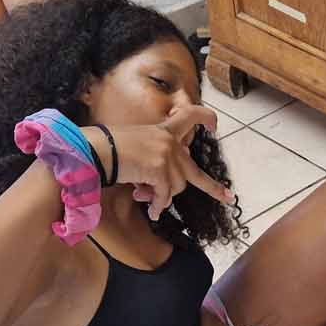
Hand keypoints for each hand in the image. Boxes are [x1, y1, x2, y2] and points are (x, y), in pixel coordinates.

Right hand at [89, 105, 232, 222]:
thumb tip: (165, 195)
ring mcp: (166, 155)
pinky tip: (150, 210)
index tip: (215, 128)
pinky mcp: (160, 169)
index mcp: (164, 130)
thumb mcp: (139, 147)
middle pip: (194, 171)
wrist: (97, 150)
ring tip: (143, 195)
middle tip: (229, 197)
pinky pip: (164, 196)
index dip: (205, 119)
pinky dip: (157, 205)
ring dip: (162, 197)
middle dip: (213, 188)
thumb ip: (158, 164)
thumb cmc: (110, 149)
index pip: (189, 116)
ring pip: (176, 187)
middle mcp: (169, 141)